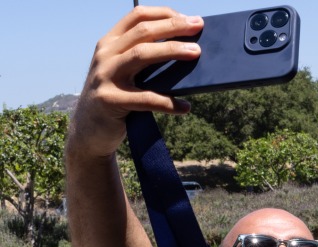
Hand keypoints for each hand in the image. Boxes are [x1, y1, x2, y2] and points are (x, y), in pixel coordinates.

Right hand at [68, 7, 202, 158]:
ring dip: (171, 51)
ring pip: (141, 55)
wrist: (88, 131)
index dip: (164, 14)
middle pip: (143, 32)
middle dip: (173, 27)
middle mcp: (105, 55)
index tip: (189, 18)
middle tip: (199, 26)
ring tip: (196, 53)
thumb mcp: (124, 73)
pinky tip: (185, 107)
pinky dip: (168, 103)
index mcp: (110, 43)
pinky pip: (144, 99)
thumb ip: (143, 60)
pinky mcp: (109, 100)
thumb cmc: (117, 99)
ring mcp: (105, 76)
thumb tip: (186, 53)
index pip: (137, 16)